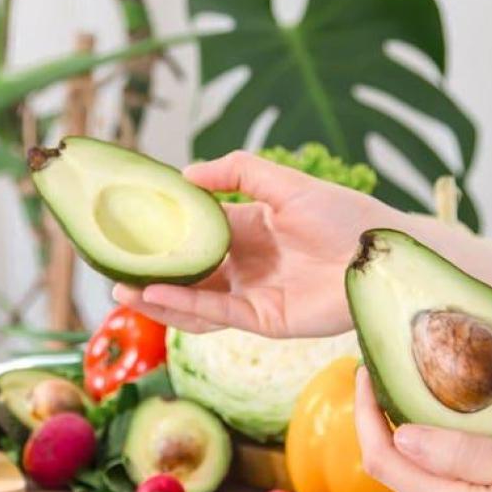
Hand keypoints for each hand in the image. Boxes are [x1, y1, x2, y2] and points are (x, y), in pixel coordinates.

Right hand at [111, 151, 391, 337]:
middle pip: (189, 271)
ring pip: (195, 299)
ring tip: (121, 287)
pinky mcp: (266, 319)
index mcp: (250, 229)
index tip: (125, 225)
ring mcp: (255, 294)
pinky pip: (217, 315)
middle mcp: (247, 264)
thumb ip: (238, 171)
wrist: (382, 253)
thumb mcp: (286, 182)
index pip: (196, 231)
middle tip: (109, 265)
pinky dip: (185, 306)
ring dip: (158, 296)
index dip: (162, 231)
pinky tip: (155, 294)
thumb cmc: (344, 214)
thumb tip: (185, 174)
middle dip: (150, 271)